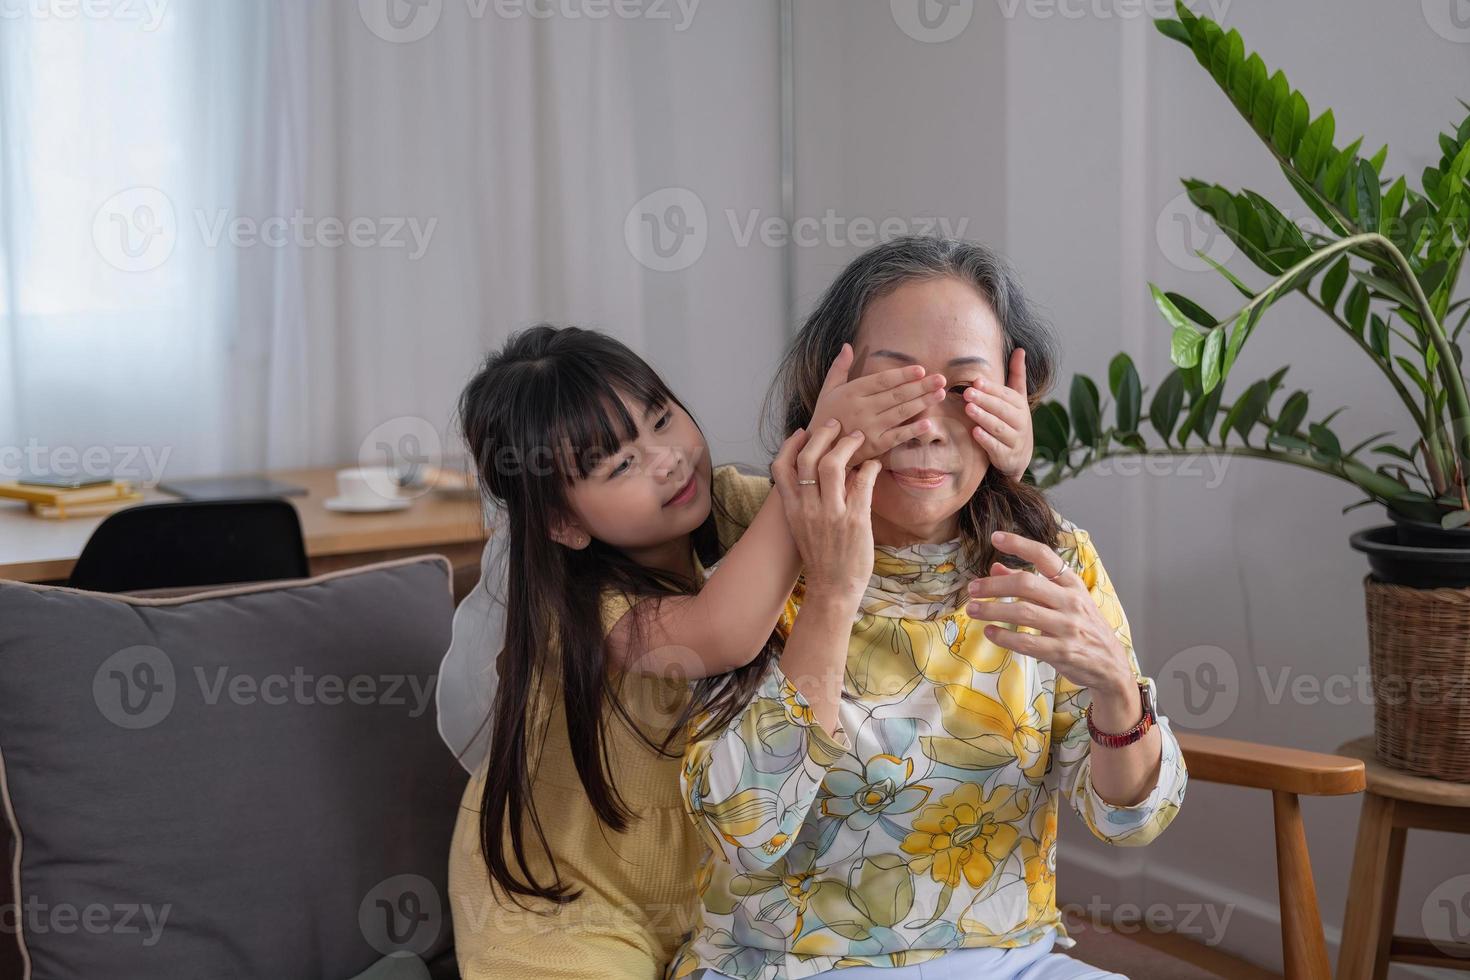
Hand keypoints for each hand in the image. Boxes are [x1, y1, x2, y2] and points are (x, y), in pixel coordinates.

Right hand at [771, 419, 881, 601]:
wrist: (833, 589)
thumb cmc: (821, 557)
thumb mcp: (802, 527)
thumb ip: (807, 500)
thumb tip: (821, 470)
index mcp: (792, 510)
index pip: (780, 468)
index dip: (790, 445)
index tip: (802, 432)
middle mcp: (808, 509)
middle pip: (808, 458)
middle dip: (822, 435)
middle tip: (836, 424)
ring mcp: (831, 514)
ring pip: (833, 465)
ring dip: (847, 445)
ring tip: (858, 438)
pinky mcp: (855, 521)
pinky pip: (863, 482)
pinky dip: (870, 467)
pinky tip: (875, 464)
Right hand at [807, 344, 948, 464]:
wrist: (818, 450)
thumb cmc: (825, 417)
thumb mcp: (827, 390)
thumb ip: (839, 368)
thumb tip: (848, 345)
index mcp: (852, 392)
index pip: (882, 380)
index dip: (903, 375)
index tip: (921, 369)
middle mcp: (862, 408)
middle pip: (896, 395)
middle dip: (921, 386)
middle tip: (941, 379)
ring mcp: (869, 428)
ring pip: (900, 413)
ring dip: (922, 403)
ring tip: (940, 395)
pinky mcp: (874, 446)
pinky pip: (897, 437)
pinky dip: (912, 431)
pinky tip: (928, 423)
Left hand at [962, 347, 1032, 480]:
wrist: (1019, 456)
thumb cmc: (1012, 421)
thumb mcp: (1016, 399)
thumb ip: (1017, 375)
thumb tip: (1020, 349)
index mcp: (1020, 405)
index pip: (1006, 395)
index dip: (991, 388)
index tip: (976, 381)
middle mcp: (1020, 422)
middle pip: (1002, 409)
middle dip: (985, 400)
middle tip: (967, 393)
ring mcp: (1015, 440)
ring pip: (999, 428)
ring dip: (984, 418)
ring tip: (968, 409)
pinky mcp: (1007, 456)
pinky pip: (996, 447)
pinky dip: (986, 440)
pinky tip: (974, 432)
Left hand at [963, 530, 1132, 698]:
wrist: (1111, 666)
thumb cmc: (1084, 628)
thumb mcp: (1065, 601)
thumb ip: (1031, 585)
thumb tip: (996, 568)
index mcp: (1072, 584)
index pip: (1045, 556)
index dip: (1019, 544)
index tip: (996, 537)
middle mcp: (1071, 602)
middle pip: (1027, 584)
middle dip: (994, 585)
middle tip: (972, 589)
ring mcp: (1068, 627)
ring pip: (1023, 612)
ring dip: (992, 610)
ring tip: (972, 610)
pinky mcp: (1062, 652)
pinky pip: (1027, 641)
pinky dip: (1004, 637)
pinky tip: (990, 632)